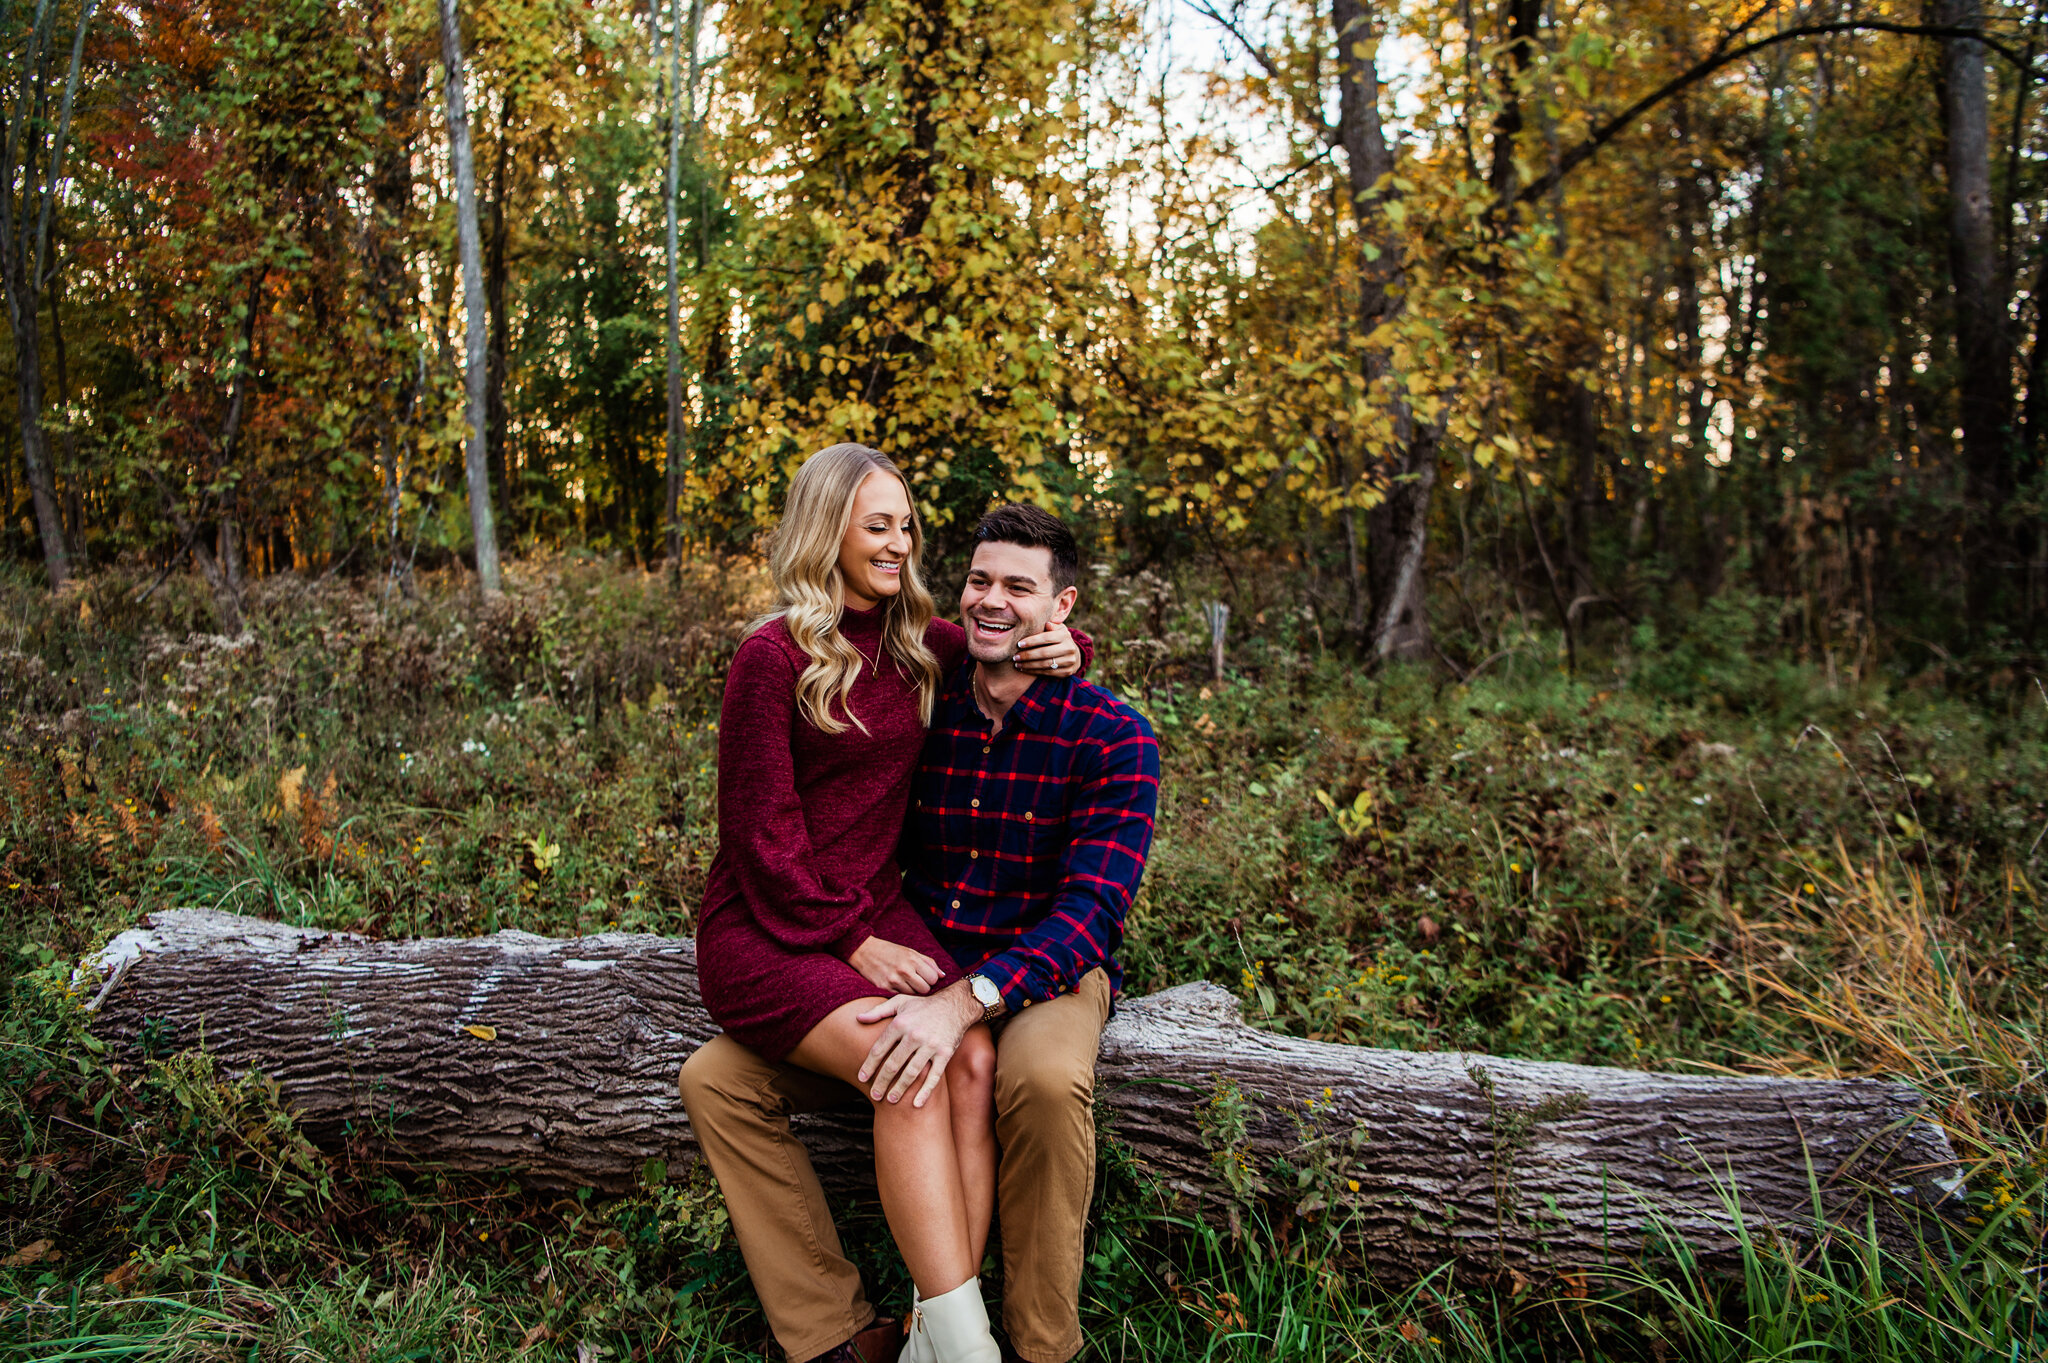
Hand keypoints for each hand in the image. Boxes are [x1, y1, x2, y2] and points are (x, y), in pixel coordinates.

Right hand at [847, 937, 943, 996]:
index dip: (931, 979)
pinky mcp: (884, 988)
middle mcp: (904, 970)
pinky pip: (900, 996)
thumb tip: (943, 976)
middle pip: (925, 989)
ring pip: (913, 995)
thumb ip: (928, 963)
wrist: (864, 950)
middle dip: (923, 987)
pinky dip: (901, 993)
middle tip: (916, 981)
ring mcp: (893, 980)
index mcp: (913, 959)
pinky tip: (897, 985)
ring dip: (912, 991)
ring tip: (905, 982)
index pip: (933, 978)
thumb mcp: (910, 952)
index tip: (925, 976)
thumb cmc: (890, 951)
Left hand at [856, 983, 981, 1106]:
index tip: (861, 1078)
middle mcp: (914, 1035)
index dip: (869, 1065)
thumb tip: (858, 1018)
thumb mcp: (900, 1003)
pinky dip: (925, 1091)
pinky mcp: (945, 1053)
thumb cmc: (924, 1006)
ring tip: (890, 1100)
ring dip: (900, 1089)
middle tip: (874, 1095)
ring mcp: (931, 1045)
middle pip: (893, 1064)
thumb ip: (878, 1011)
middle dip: (881, 1082)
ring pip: (911, 1072)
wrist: (955, 1005)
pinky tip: (916, 1104)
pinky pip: (934, 1076)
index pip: (879, 1049)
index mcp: (900, 1023)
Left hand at [1015, 620, 1078, 675]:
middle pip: (1044, 653)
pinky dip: (1034, 671)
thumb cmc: (1060, 639)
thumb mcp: (1058, 629)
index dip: (1031, 641)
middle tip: (1015, 657)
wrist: (1075, 655)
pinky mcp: (1067, 672)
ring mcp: (1069, 661)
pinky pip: (1048, 672)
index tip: (1019, 644)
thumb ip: (1051, 626)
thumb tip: (1046, 623)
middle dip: (1027, 655)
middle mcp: (1068, 648)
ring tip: (1017, 664)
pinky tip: (1025, 669)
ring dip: (1029, 665)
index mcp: (1064, 636)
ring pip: (1045, 664)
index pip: (1046, 638)